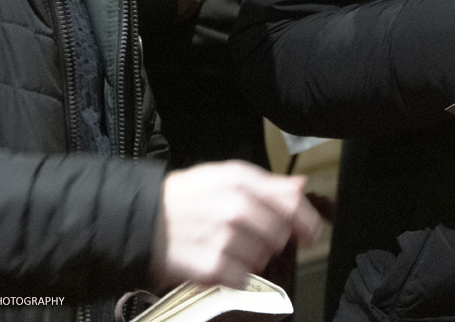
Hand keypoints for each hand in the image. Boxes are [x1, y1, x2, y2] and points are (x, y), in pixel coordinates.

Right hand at [151, 161, 322, 288]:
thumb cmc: (185, 197)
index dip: (307, 221)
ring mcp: (225, 239)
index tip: (312, 233)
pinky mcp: (213, 267)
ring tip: (226, 245)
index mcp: (242, 182)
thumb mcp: (225, 176)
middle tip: (247, 236)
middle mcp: (236, 208)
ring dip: (251, 256)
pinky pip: (244, 278)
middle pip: (280, 235)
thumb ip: (268, 183)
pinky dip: (234, 275)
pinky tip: (218, 261)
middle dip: (270, 239)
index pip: (292, 204)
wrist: (142, 219)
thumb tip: (301, 186)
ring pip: (263, 258)